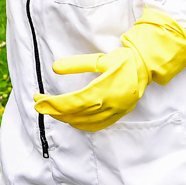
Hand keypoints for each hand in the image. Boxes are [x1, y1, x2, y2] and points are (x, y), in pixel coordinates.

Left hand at [34, 9, 185, 130]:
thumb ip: (77, 64)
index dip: (52, 104)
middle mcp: (109, 105)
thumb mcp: (100, 59)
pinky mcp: (119, 114)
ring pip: (85, 122)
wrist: (148, 66)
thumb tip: (55, 67)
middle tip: (39, 105)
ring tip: (52, 111)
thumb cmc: (124, 60)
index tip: (37, 100)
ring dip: (66, 118)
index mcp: (103, 90)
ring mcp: (115, 112)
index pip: (71, 102)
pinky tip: (73, 121)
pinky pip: (98, 125)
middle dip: (54, 111)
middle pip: (75, 114)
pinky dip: (82, 125)